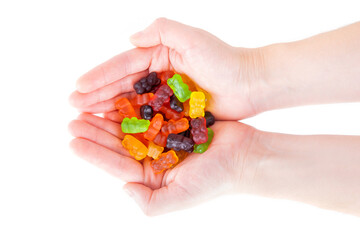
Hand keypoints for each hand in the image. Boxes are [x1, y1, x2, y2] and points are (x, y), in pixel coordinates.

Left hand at [68, 113, 256, 214]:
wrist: (245, 157)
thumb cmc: (215, 180)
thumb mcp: (180, 198)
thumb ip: (150, 203)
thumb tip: (123, 190)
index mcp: (152, 177)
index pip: (117, 165)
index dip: (94, 154)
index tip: (73, 142)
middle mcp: (154, 158)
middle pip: (119, 144)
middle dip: (95, 133)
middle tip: (73, 120)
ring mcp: (163, 137)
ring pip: (130, 126)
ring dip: (109, 118)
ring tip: (87, 107)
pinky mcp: (174, 120)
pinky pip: (149, 111)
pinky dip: (133, 105)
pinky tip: (117, 97)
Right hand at [69, 18, 265, 119]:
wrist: (250, 84)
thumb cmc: (224, 60)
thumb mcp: (193, 38)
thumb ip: (162, 32)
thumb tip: (129, 39)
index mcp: (159, 55)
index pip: (124, 65)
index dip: (100, 76)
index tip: (79, 87)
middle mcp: (158, 74)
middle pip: (122, 85)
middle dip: (97, 94)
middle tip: (74, 105)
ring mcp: (165, 95)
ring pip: (131, 103)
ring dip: (108, 109)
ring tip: (86, 117)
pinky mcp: (174, 112)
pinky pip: (147, 118)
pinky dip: (130, 123)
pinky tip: (113, 129)